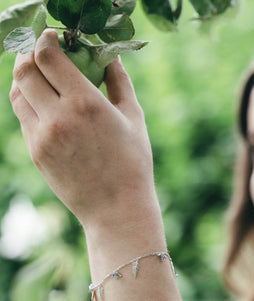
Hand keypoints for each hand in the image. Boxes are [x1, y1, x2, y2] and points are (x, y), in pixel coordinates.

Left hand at [9, 30, 154, 233]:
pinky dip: (28, 104)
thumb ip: (119, 81)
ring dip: (25, 79)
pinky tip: (44, 104)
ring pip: (17, 94)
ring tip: (41, 77)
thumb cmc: (133, 163)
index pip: (47, 56)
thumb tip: (109, 55)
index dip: (45, 39)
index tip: (52, 36)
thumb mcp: (133, 118)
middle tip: (41, 52)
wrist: (116, 209)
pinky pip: (23, 118)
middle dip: (28, 54)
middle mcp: (57, 118)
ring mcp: (42, 138)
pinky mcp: (36, 154)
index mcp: (85, 103)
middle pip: (23, 71)